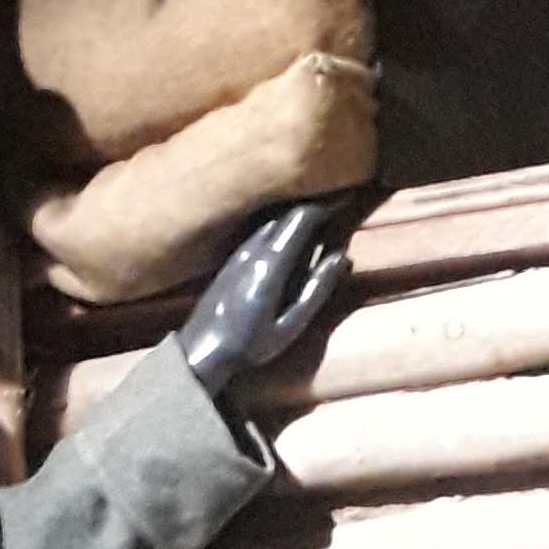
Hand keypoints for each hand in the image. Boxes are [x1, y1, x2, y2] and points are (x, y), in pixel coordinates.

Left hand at [177, 194, 359, 394]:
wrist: (201, 351)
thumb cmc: (249, 345)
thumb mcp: (290, 325)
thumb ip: (316, 289)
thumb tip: (342, 257)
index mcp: (270, 263)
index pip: (302, 217)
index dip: (327, 204)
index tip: (348, 198)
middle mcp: (253, 248)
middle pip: (287, 214)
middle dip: (315, 207)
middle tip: (340, 207)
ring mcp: (240, 251)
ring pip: (273, 221)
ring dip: (298, 218)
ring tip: (322, 222)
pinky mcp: (232, 258)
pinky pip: (262, 232)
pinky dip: (283, 229)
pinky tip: (294, 242)